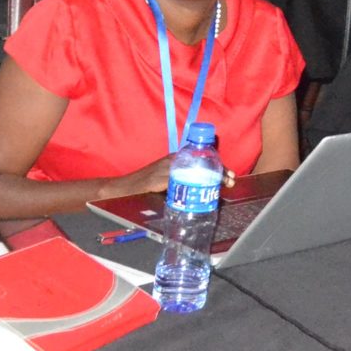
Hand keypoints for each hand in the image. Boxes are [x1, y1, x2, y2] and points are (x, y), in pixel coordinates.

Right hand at [107, 157, 236, 198]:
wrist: (120, 190)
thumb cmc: (145, 187)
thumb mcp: (167, 181)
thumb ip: (182, 182)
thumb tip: (203, 193)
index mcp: (176, 159)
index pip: (202, 157)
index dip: (218, 166)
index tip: (231, 176)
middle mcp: (172, 160)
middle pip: (201, 161)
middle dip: (218, 171)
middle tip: (230, 181)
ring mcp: (164, 169)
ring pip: (192, 170)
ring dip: (208, 178)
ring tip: (220, 186)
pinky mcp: (156, 179)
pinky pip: (175, 181)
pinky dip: (188, 186)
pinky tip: (198, 193)